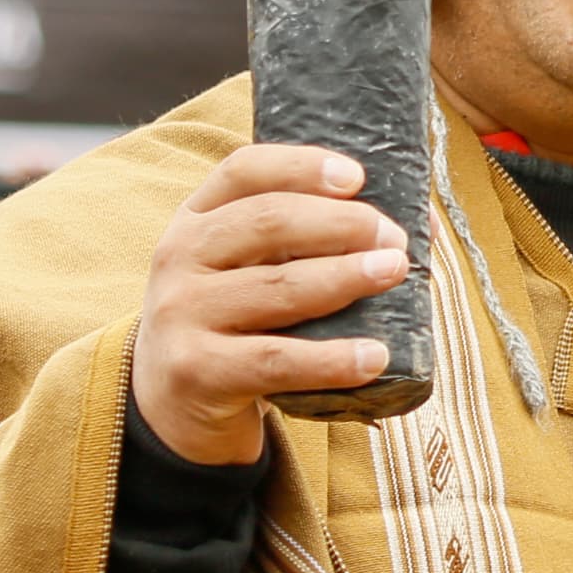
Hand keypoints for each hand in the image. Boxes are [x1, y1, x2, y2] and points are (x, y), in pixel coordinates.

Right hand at [130, 145, 410, 465]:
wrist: (170, 406)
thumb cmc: (229, 325)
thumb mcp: (240, 270)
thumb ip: (296, 242)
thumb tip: (402, 228)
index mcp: (194, 220)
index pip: (244, 171)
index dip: (301, 165)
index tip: (357, 177)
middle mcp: (180, 257)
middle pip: (267, 222)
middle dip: (341, 224)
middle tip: (393, 237)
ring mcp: (182, 314)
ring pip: (278, 287)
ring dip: (345, 277)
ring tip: (393, 272)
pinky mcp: (198, 371)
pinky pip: (277, 360)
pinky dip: (332, 359)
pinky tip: (374, 356)